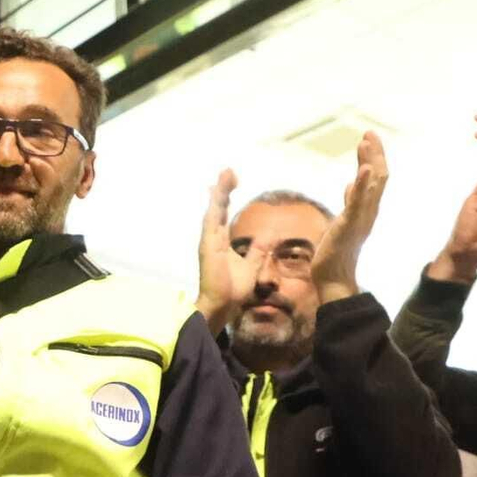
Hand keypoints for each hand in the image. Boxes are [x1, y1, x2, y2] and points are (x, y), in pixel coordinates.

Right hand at [194, 169, 265, 333]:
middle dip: (222, 189)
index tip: (232, 182)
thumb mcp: (252, 265)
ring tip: (226, 173)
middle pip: (218, 207)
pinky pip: (212, 219)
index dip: (226, 198)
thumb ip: (258, 251)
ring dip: (220, 191)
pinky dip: (215, 204)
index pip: (223, 215)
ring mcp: (209, 239)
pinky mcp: (208, 244)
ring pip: (214, 209)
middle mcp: (213, 238)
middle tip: (229, 172)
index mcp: (222, 242)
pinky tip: (218, 190)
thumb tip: (267, 238)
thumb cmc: (233, 289)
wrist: (223, 304)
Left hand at [311, 132, 387, 303]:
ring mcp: (360, 218)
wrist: (333, 277)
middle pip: (377, 177)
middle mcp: (368, 211)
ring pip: (371, 186)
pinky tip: (363, 170)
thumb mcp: (343, 220)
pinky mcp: (349, 225)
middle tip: (370, 132)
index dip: (373, 157)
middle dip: (374, 154)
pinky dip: (363, 185)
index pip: (374, 178)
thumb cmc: (336, 251)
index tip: (368, 137)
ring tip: (367, 142)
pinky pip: (358, 202)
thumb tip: (351, 185)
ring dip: (369, 162)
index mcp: (366, 209)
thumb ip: (350, 203)